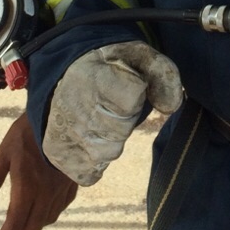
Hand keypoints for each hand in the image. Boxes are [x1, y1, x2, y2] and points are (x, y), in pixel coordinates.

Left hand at [0, 114, 77, 229]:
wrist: (62, 118)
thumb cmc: (28, 133)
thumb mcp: (4, 154)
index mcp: (26, 188)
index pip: (14, 223)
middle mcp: (45, 194)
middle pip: (32, 225)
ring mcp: (61, 190)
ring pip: (48, 219)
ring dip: (34, 227)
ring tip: (24, 226)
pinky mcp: (72, 183)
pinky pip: (61, 207)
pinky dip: (50, 215)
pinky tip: (45, 210)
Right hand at [42, 42, 182, 185]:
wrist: (63, 76)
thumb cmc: (109, 67)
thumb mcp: (137, 56)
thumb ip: (162, 73)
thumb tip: (171, 107)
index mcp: (91, 77)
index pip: (131, 98)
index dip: (136, 91)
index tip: (126, 82)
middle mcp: (73, 107)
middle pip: (122, 129)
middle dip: (125, 117)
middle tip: (111, 103)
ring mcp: (63, 134)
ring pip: (110, 153)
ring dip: (112, 139)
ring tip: (100, 119)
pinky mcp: (58, 156)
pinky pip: (92, 173)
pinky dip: (96, 161)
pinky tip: (89, 139)